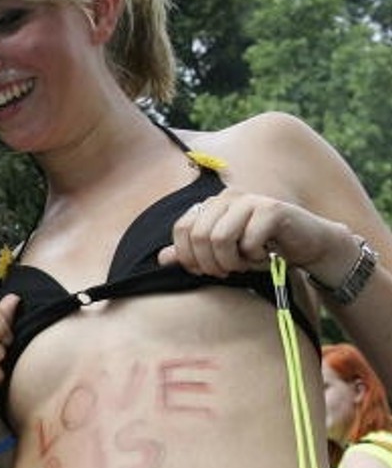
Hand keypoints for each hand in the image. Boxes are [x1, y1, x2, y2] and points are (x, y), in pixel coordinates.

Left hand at [158, 188, 353, 279]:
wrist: (307, 245)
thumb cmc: (261, 249)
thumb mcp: (222, 254)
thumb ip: (192, 253)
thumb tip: (161, 258)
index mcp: (211, 204)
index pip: (181, 229)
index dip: (187, 256)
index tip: (203, 271)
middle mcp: (227, 196)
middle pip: (199, 236)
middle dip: (211, 263)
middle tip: (228, 271)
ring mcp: (250, 199)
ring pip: (220, 238)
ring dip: (232, 262)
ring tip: (245, 264)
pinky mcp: (272, 208)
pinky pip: (248, 241)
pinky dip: (255, 257)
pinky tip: (266, 255)